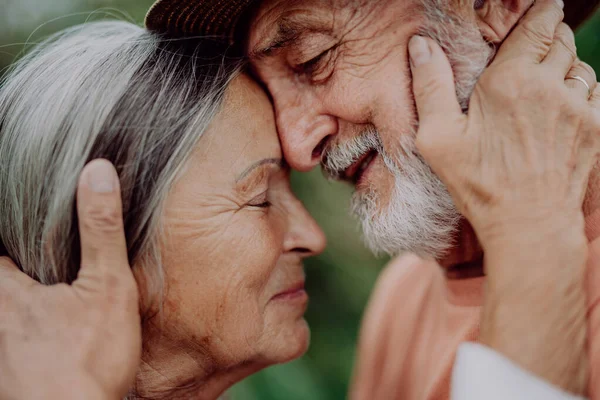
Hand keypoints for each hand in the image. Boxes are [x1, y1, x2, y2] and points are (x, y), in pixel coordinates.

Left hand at [0, 160, 140, 399]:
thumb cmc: (88, 362)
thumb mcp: (107, 286)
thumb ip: (101, 229)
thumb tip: (98, 171)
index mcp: (5, 289)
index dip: (8, 224)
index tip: (22, 211)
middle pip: (0, 273)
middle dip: (17, 259)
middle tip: (40, 246)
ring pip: (5, 307)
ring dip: (21, 291)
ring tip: (46, 282)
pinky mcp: (9, 370)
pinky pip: (11, 334)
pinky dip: (23, 321)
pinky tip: (49, 322)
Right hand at [408, 0, 597, 393]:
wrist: (530, 224)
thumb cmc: (480, 184)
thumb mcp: (439, 139)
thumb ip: (430, 86)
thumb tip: (421, 45)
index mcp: (511, 81)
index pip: (538, 24)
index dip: (538, 12)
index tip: (534, 12)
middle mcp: (551, 86)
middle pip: (561, 39)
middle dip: (547, 36)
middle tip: (529, 47)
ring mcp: (578, 107)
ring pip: (579, 64)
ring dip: (562, 64)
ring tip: (541, 79)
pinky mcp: (594, 128)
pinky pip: (594, 90)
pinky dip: (579, 87)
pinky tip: (559, 103)